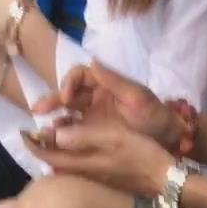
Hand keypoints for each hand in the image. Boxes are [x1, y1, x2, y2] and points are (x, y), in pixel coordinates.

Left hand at [26, 117, 171, 198]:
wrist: (164, 179)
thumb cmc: (140, 155)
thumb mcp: (113, 139)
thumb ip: (83, 137)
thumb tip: (55, 134)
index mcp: (83, 163)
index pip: (49, 156)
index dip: (34, 144)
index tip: (22, 132)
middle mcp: (84, 172)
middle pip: (55, 161)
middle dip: (42, 147)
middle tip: (34, 131)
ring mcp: (94, 175)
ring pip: (66, 163)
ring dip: (55, 150)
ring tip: (50, 134)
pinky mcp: (103, 175)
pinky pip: (78, 164)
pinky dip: (69, 153)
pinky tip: (73, 144)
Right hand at [36, 61, 181, 149]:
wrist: (168, 139)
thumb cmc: (154, 115)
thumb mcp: (136, 96)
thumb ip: (113, 80)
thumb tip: (92, 63)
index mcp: (104, 84)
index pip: (79, 76)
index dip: (69, 83)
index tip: (66, 97)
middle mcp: (95, 98)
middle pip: (67, 95)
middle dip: (52, 101)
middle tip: (38, 111)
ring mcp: (93, 118)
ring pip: (67, 115)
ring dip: (54, 120)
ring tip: (44, 131)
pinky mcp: (94, 136)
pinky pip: (75, 134)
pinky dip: (64, 137)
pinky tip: (57, 144)